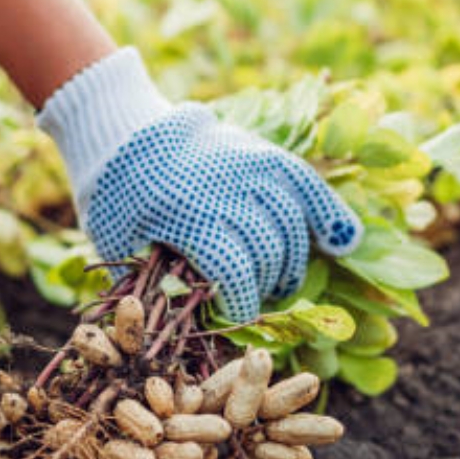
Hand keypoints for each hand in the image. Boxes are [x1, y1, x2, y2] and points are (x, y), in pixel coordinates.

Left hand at [38, 49, 362, 321]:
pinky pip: (306, 183)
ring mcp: (249, 165)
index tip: (235, 319)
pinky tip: (343, 241)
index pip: (235, 273)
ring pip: (292, 223)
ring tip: (280, 281)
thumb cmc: (115, 198)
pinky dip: (329, 213)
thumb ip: (150, 284)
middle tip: (253, 298)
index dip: (241, 305)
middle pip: (268, 250)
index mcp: (186, 214)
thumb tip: (182, 327)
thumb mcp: (120, 244)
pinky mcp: (262, 152)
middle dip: (265, 285)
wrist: (121, 131)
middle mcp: (226, 188)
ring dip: (292, 261)